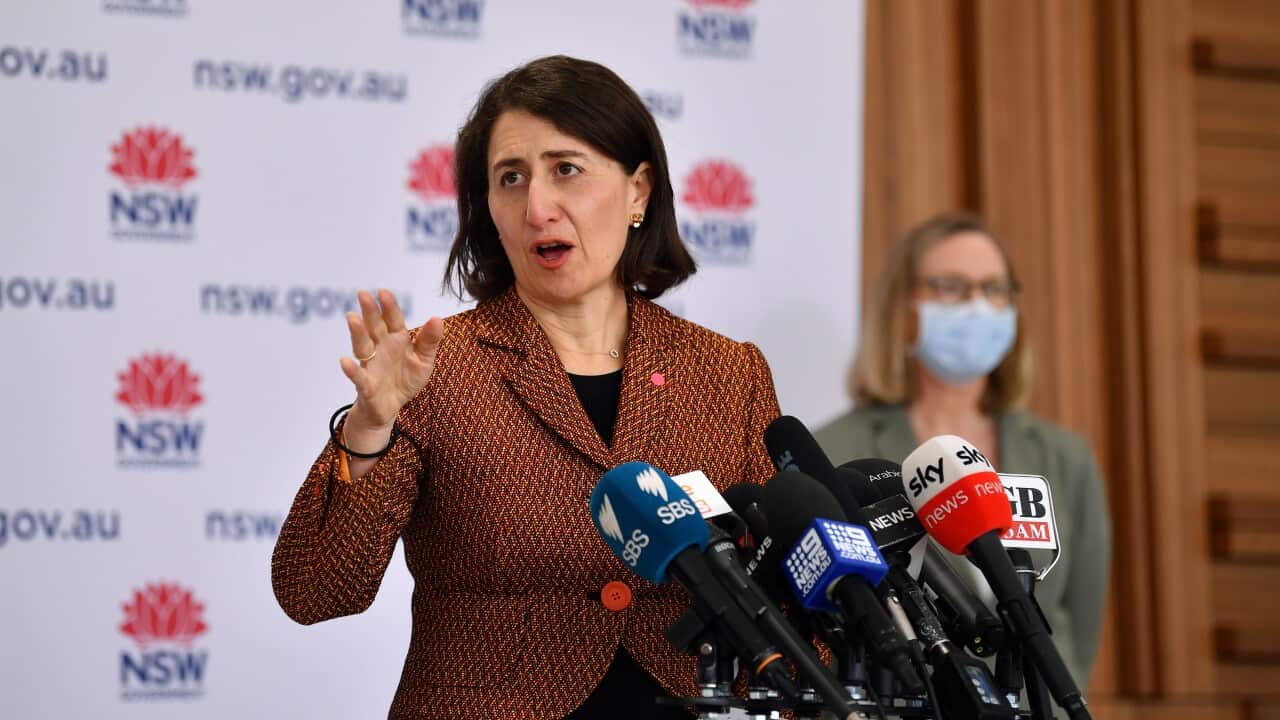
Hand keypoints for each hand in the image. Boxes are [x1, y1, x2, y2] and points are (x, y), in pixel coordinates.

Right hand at [338, 289, 443, 436]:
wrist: (392, 406)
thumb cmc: (406, 379)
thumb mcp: (424, 360)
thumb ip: (429, 341)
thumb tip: (437, 318)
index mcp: (396, 339)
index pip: (393, 320)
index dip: (389, 307)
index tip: (383, 292)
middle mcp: (380, 348)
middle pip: (374, 327)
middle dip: (370, 311)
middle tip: (363, 294)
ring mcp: (371, 365)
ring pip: (362, 346)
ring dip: (357, 333)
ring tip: (352, 318)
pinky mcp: (366, 385)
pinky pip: (358, 376)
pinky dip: (352, 370)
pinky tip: (345, 362)